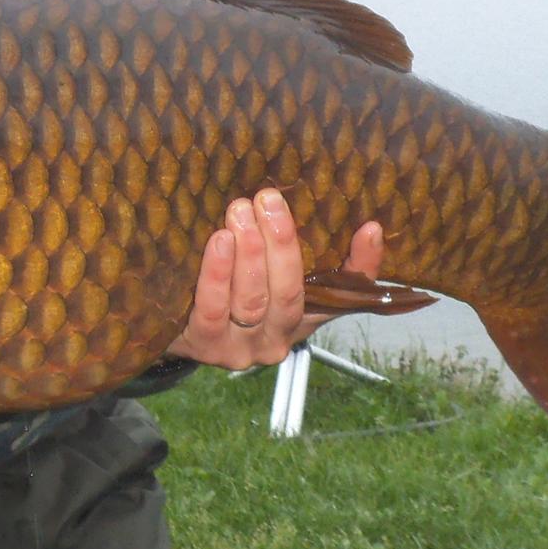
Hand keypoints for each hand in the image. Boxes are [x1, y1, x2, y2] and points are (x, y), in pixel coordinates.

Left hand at [165, 190, 384, 369]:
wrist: (177, 328)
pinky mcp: (203, 345)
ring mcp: (239, 348)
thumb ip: (315, 253)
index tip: (368, 227)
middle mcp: (275, 340)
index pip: (342, 296)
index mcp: (302, 320)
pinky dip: (217, 275)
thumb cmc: (233, 290)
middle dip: (280, 244)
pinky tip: (219, 242)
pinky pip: (213, 310)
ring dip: (249, 254)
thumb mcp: (275, 272)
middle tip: (267, 200)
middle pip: (287, 294)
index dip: (360, 265)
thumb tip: (370, 226)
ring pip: (251, 301)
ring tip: (240, 212)